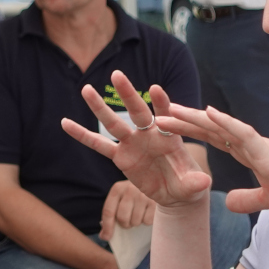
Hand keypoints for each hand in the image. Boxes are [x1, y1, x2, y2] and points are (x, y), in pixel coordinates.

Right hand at [61, 70, 210, 207]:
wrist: (176, 194)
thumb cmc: (188, 184)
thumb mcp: (194, 186)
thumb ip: (195, 182)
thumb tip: (203, 181)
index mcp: (170, 136)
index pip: (167, 115)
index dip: (162, 103)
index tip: (155, 89)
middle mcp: (149, 134)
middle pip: (137, 111)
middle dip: (128, 94)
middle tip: (117, 74)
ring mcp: (133, 143)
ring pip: (114, 123)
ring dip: (100, 106)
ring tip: (86, 89)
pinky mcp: (120, 156)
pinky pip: (99, 144)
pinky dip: (82, 135)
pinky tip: (66, 123)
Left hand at [101, 180, 156, 237]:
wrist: (155, 181)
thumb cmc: (133, 196)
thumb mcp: (120, 199)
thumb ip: (111, 214)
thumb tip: (104, 235)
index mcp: (117, 189)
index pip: (108, 211)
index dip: (107, 227)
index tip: (106, 237)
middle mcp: (129, 190)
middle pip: (122, 218)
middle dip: (124, 224)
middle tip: (128, 222)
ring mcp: (143, 195)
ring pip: (135, 221)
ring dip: (136, 223)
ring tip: (138, 215)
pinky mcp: (156, 202)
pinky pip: (147, 221)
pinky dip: (146, 221)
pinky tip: (147, 212)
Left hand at [155, 103, 268, 215]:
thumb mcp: (267, 199)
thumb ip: (247, 198)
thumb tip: (227, 203)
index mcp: (248, 153)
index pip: (213, 138)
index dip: (191, 131)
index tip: (169, 126)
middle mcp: (248, 143)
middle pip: (209, 128)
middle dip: (183, 121)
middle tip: (156, 112)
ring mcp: (256, 143)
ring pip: (219, 125)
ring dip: (195, 117)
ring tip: (171, 108)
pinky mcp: (266, 148)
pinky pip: (241, 131)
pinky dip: (225, 121)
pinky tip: (208, 112)